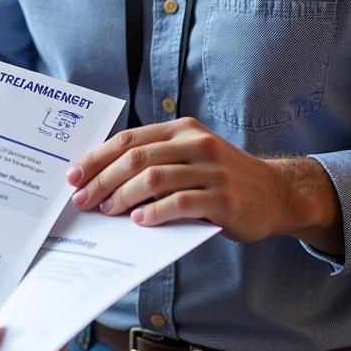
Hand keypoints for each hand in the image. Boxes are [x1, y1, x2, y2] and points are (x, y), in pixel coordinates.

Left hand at [68, 117, 341, 248]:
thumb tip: (101, 180)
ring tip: (107, 211)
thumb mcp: (189, 156)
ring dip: (123, 196)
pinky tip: (139, 221)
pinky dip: (155, 212)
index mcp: (180, 129)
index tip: (72, 176)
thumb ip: (154, 160)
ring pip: (154, 178)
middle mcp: (195, 143)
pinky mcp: (224, 198)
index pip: (127, 140)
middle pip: (135, 158)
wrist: (277, 192)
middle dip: (102, 179)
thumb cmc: (221, 177)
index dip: (96, 158)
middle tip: (82, 199)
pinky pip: (180, 203)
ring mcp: (211, 170)